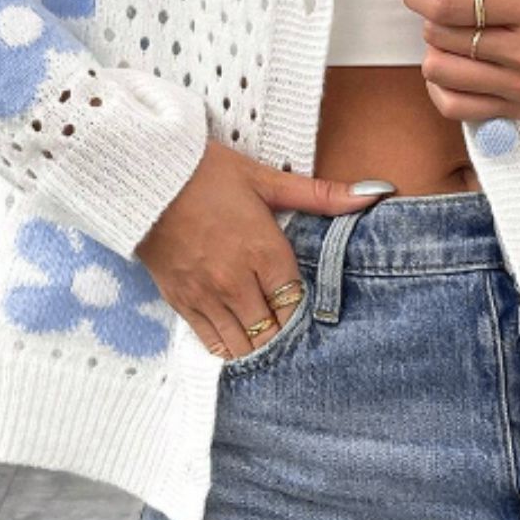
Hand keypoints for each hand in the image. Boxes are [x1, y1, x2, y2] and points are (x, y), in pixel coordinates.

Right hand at [133, 140, 394, 359]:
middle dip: (284, 332)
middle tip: (291, 327)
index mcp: (265, 252)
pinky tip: (239, 337)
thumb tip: (374, 193)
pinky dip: (229, 346)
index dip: (306, 312)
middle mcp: (237, 282)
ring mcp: (207, 296)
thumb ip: (321, 195)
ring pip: (244, 345)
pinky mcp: (180, 302)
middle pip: (273, 332)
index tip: (309, 308)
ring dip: (258, 344)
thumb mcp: (266, 180)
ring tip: (267, 334)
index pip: (298, 305)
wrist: (144, 177)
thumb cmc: (207, 174)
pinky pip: (211, 343)